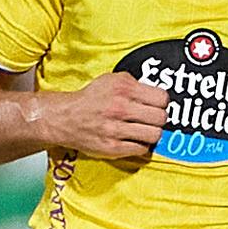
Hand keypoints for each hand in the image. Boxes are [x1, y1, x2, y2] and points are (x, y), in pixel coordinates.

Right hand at [36, 73, 168, 160]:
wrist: (65, 118)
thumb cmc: (90, 99)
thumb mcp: (111, 79)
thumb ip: (134, 83)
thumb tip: (155, 93)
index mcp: (123, 88)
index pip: (162, 98)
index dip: (161, 102)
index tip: (156, 105)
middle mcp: (120, 108)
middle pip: (161, 118)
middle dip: (158, 119)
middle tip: (151, 119)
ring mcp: (115, 129)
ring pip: (154, 135)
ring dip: (151, 134)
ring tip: (144, 131)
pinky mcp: (111, 148)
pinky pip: (141, 149)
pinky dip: (140, 146)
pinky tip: (133, 140)